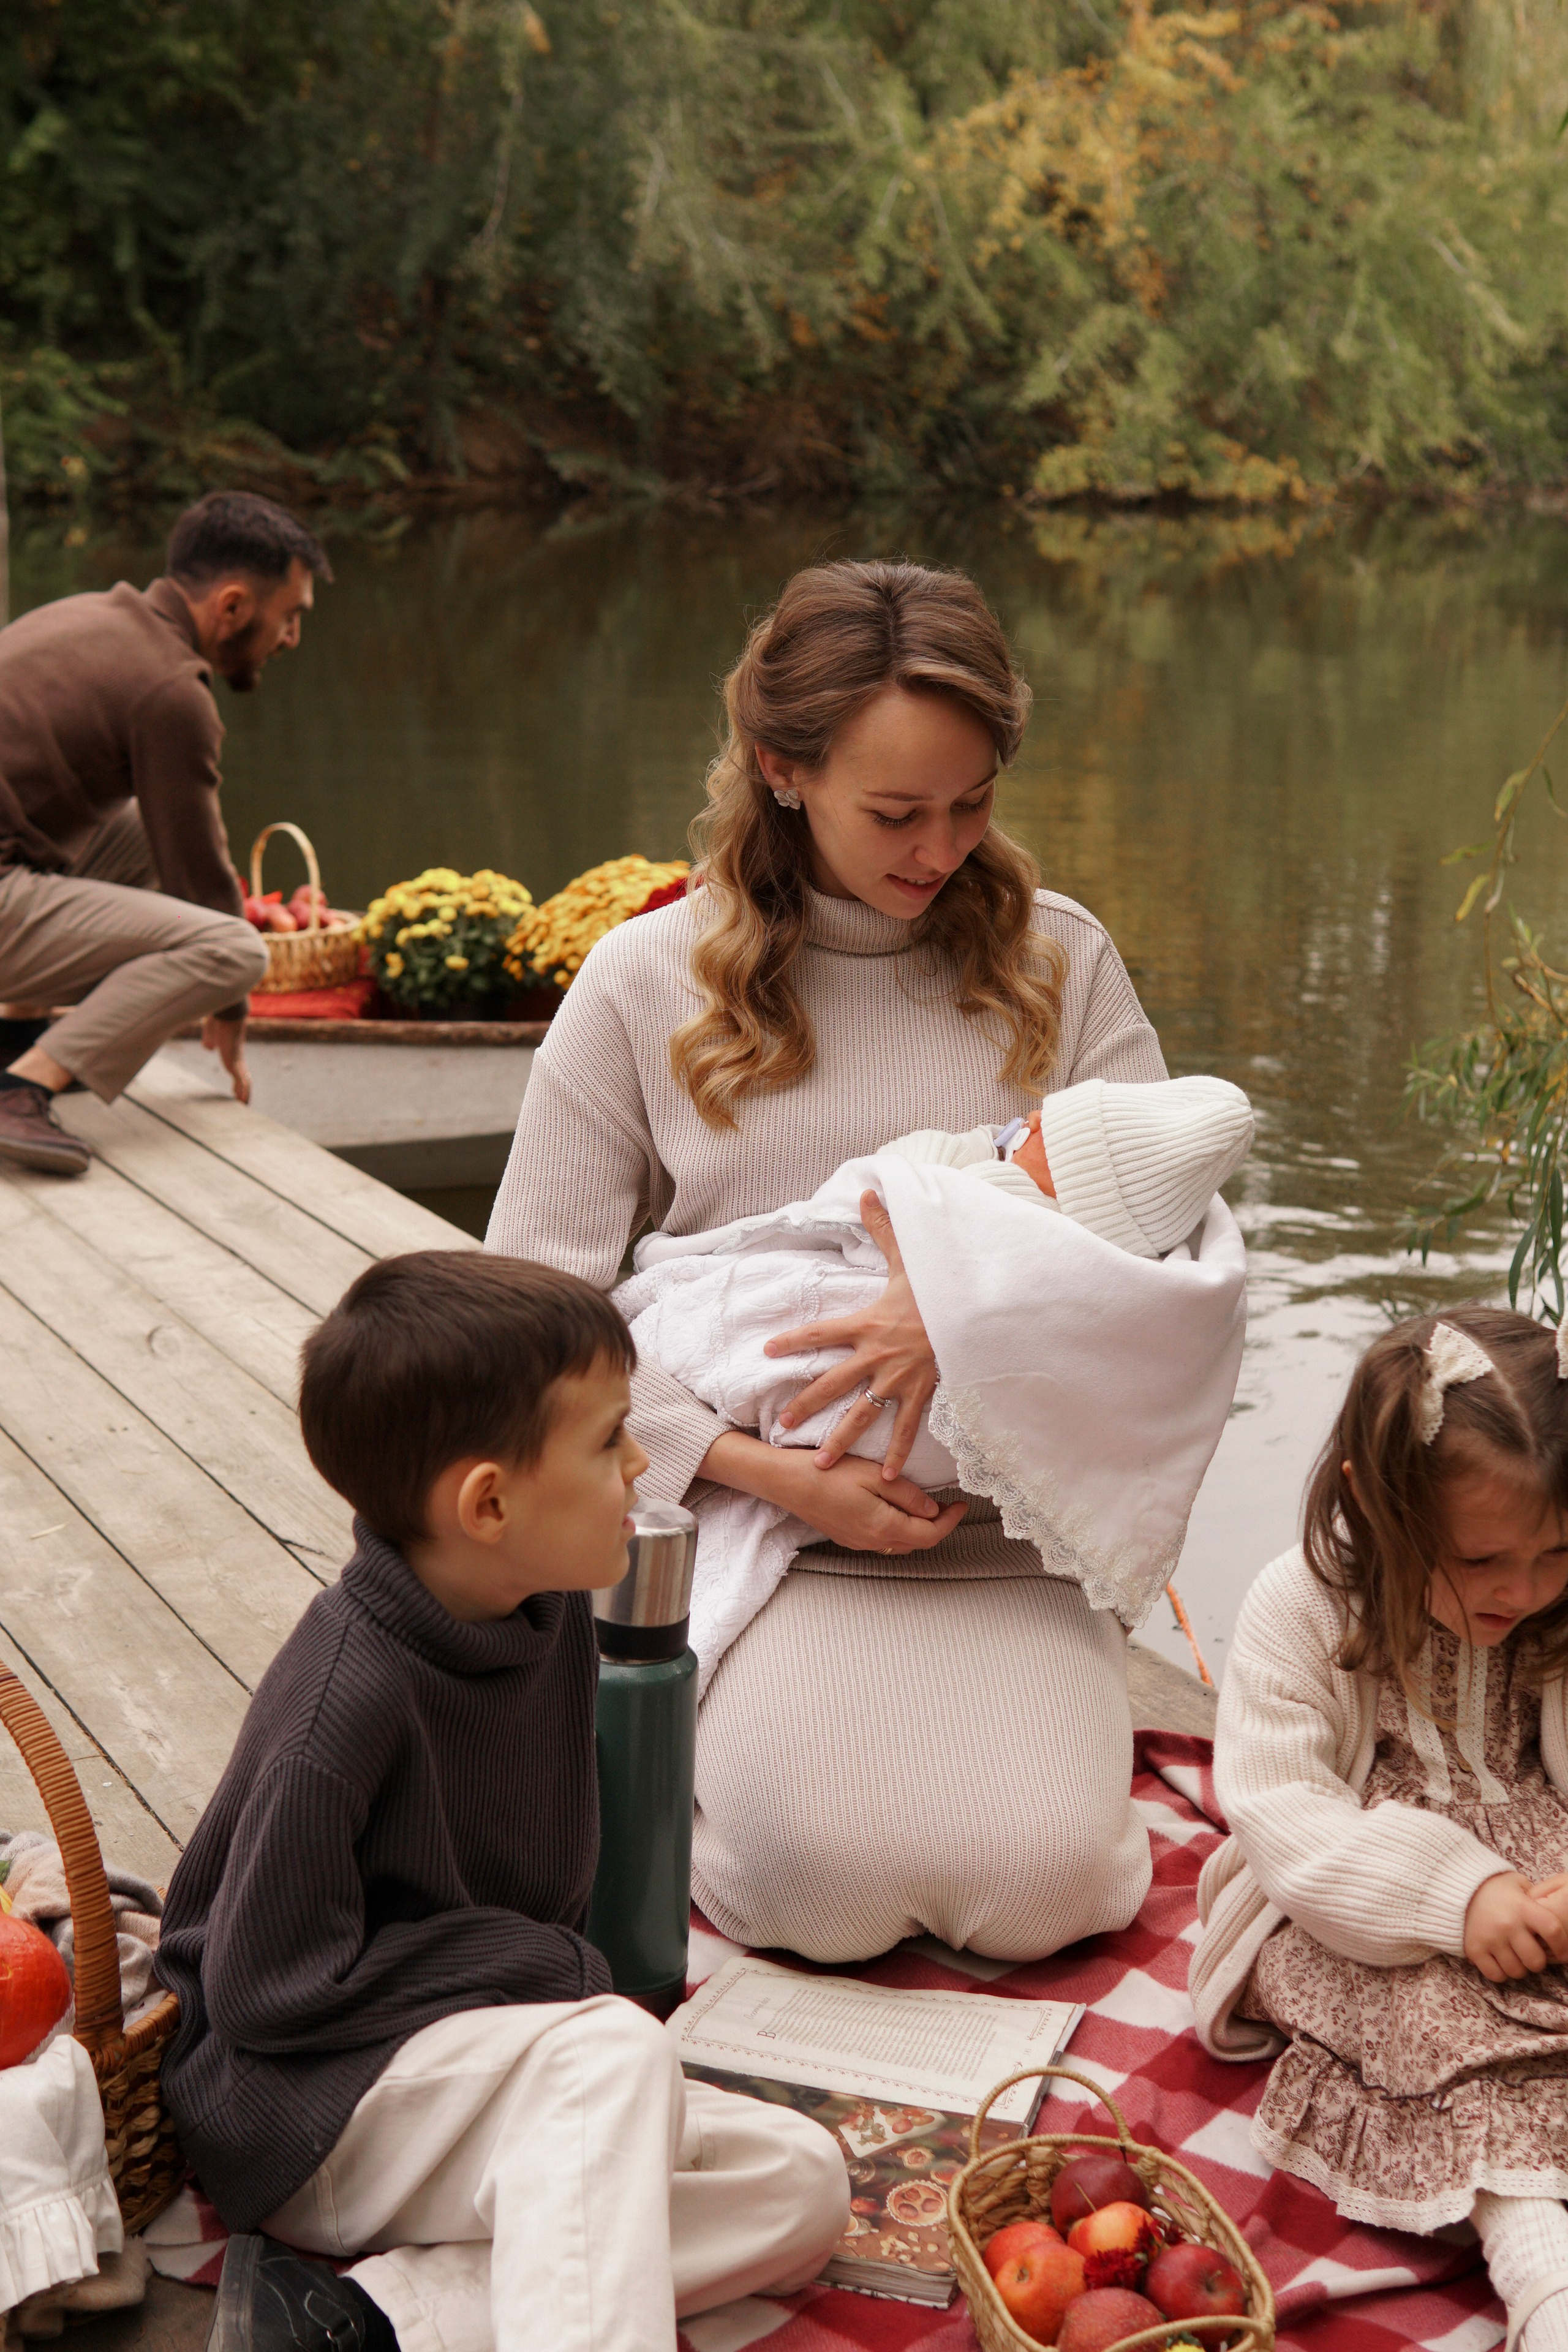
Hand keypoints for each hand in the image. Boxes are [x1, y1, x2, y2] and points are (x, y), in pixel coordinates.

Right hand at [201, 1012, 251, 1104]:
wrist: (227, 1017)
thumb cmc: (219, 1022)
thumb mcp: (211, 1034)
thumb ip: (210, 1040)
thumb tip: (209, 1047)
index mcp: (233, 1054)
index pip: (238, 1071)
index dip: (238, 1081)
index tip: (236, 1090)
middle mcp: (238, 1060)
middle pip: (244, 1079)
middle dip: (244, 1091)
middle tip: (243, 1103)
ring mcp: (238, 1062)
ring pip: (245, 1083)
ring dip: (245, 1095)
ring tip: (244, 1107)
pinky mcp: (237, 1064)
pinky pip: (242, 1082)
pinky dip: (243, 1093)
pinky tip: (242, 1102)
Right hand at [698, 1432, 965, 1555]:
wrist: (786, 1482)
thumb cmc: (827, 1473)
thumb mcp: (874, 1475)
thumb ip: (907, 1495)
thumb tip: (932, 1509)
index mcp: (883, 1526)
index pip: (929, 1534)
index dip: (950, 1522)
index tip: (961, 1505)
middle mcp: (872, 1541)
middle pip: (916, 1542)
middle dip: (937, 1526)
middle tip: (948, 1504)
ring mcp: (857, 1541)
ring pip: (899, 1542)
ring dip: (917, 1528)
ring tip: (925, 1505)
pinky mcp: (846, 1536)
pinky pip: (881, 1538)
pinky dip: (897, 1527)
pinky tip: (895, 1509)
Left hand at [764, 1190, 936, 1479]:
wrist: (977, 1310)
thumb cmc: (941, 1286)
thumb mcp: (909, 1257)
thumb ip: (884, 1228)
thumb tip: (868, 1192)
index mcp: (868, 1323)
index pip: (820, 1332)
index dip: (793, 1341)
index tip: (767, 1350)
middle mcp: (877, 1355)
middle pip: (832, 1383)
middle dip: (806, 1404)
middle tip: (782, 1425)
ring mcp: (899, 1379)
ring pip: (863, 1413)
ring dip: (841, 1439)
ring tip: (819, 1464)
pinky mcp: (922, 1392)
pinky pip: (907, 1428)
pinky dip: (897, 1453)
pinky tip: (882, 1477)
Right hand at [1463, 1871, 1567, 1980]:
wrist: (1456, 1889)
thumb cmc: (1494, 1889)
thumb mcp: (1518, 1884)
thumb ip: (1538, 1898)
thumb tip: (1556, 1914)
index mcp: (1522, 1907)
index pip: (1552, 1930)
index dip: (1562, 1945)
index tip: (1562, 1952)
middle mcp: (1507, 1924)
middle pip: (1536, 1960)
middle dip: (1537, 1961)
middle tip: (1531, 1955)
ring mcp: (1490, 1938)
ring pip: (1517, 1971)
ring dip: (1519, 1968)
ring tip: (1514, 1957)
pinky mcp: (1474, 1949)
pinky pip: (1496, 1975)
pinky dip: (1501, 1973)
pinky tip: (1500, 1961)